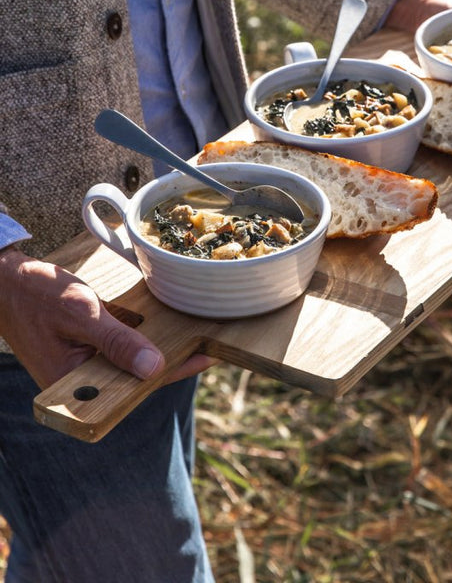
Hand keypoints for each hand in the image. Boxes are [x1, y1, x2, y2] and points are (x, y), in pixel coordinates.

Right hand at [0, 246, 216, 388]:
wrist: (5, 282)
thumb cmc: (36, 295)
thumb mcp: (82, 313)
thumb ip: (117, 341)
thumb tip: (153, 368)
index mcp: (74, 385)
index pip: (136, 386)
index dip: (175, 370)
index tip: (209, 355)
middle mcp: (81, 384)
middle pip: (137, 378)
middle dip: (172, 360)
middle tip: (212, 340)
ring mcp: (83, 369)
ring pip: (131, 364)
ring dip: (160, 350)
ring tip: (197, 332)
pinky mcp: (86, 353)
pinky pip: (120, 350)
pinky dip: (141, 339)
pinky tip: (166, 327)